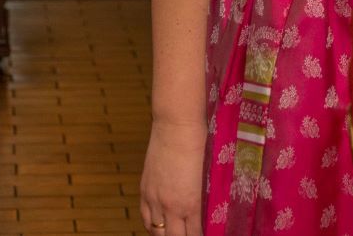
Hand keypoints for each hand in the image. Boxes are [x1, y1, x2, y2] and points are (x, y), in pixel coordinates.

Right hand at [140, 118, 205, 235]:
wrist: (177, 126)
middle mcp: (171, 206)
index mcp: (191, 203)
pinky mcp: (145, 190)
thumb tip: (207, 212)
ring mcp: (155, 198)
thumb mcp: (207, 176)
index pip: (194, 234)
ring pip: (156, 231)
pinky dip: (152, 225)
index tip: (204, 235)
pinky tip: (159, 226)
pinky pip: (145, 217)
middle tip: (190, 234)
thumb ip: (205, 198)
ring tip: (174, 232)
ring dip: (165, 235)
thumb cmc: (200, 145)